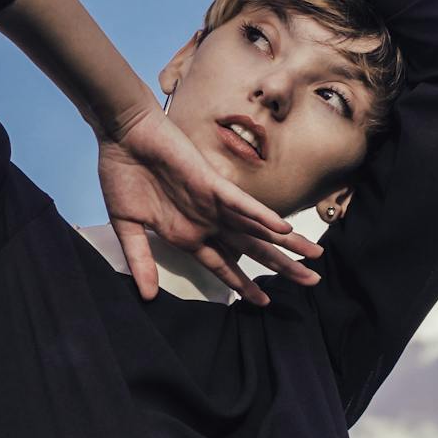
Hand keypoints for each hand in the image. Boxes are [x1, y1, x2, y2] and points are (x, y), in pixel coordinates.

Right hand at [97, 103, 323, 306]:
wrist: (121, 136)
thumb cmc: (123, 174)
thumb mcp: (127, 226)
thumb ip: (140, 260)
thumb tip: (147, 296)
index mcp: (188, 234)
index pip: (224, 266)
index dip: (243, 284)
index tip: (263, 301)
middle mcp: (207, 222)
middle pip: (252, 250)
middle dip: (282, 267)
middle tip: (312, 282)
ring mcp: (213, 204)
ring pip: (256, 228)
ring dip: (286, 243)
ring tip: (315, 256)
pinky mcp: (211, 184)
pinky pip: (241, 204)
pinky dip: (261, 216)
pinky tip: (284, 228)